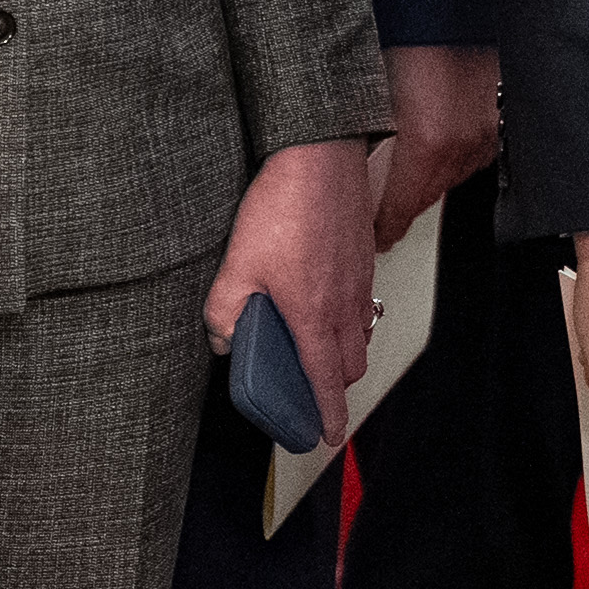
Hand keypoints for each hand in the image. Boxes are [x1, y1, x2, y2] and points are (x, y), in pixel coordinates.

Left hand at [209, 138, 376, 445]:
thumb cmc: (285, 204)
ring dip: (344, 349)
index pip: (328, 382)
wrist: (318, 155)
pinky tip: (323, 297)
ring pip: (362, 332)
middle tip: (313, 389)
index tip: (327, 433)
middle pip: (352, 364)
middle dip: (336, 384)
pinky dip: (350, 316)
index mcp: (314, 315)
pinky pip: (364, 301)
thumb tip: (224, 337)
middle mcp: (345, 303)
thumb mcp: (237, 265)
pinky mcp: (363, 255)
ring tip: (315, 345)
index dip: (329, 414)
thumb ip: (225, 311)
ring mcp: (359, 279)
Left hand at [375, 44, 502, 251]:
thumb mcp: (368, 86)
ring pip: (449, 177)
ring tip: (396, 170)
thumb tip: (345, 164)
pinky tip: (428, 140)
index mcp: (428, 143)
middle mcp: (463, 145)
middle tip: (374, 209)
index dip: (380, 229)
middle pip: (426, 200)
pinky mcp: (497, 119)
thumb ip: (362, 136)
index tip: (370, 237)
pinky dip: (448, 155)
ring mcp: (485, 133)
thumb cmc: (409, 27)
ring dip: (424, 179)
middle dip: (398, 205)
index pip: (400, 213)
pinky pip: (469, 154)